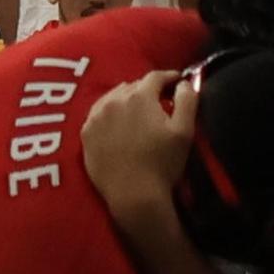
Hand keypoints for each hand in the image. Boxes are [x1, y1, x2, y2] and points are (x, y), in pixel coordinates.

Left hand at [82, 70, 195, 230]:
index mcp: (140, 96)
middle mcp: (114, 100)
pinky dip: (109, 115)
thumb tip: (184, 83)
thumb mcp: (184, 132)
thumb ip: (187, 101)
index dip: (168, 77)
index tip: (176, 81)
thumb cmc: (162, 165)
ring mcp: (96, 116)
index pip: (155, 77)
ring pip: (113, 98)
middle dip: (147, 91)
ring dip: (126, 101)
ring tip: (135, 113)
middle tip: (157, 102)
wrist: (134, 196)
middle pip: (133, 86)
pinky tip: (116, 125)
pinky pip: (98, 115)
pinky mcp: (86, 133)